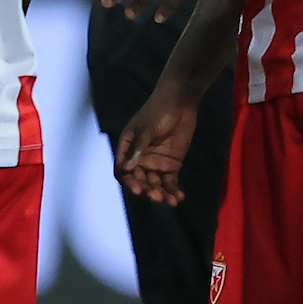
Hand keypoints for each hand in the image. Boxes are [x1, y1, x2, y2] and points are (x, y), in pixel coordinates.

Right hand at [114, 86, 197, 205]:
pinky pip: (170, 182)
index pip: (123, 171)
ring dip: (161, 194)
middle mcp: (139, 159)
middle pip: (139, 180)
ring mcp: (155, 163)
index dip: (128, 181)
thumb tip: (126, 167)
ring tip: (171, 200)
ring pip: (155, 184)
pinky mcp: (171, 164)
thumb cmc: (157, 112)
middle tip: (157, 195)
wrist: (180, 103)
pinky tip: (179, 197)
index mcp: (127, 150)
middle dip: (147, 190)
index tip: (138, 189)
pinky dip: (174, 190)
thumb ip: (137, 148)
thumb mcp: (146, 129)